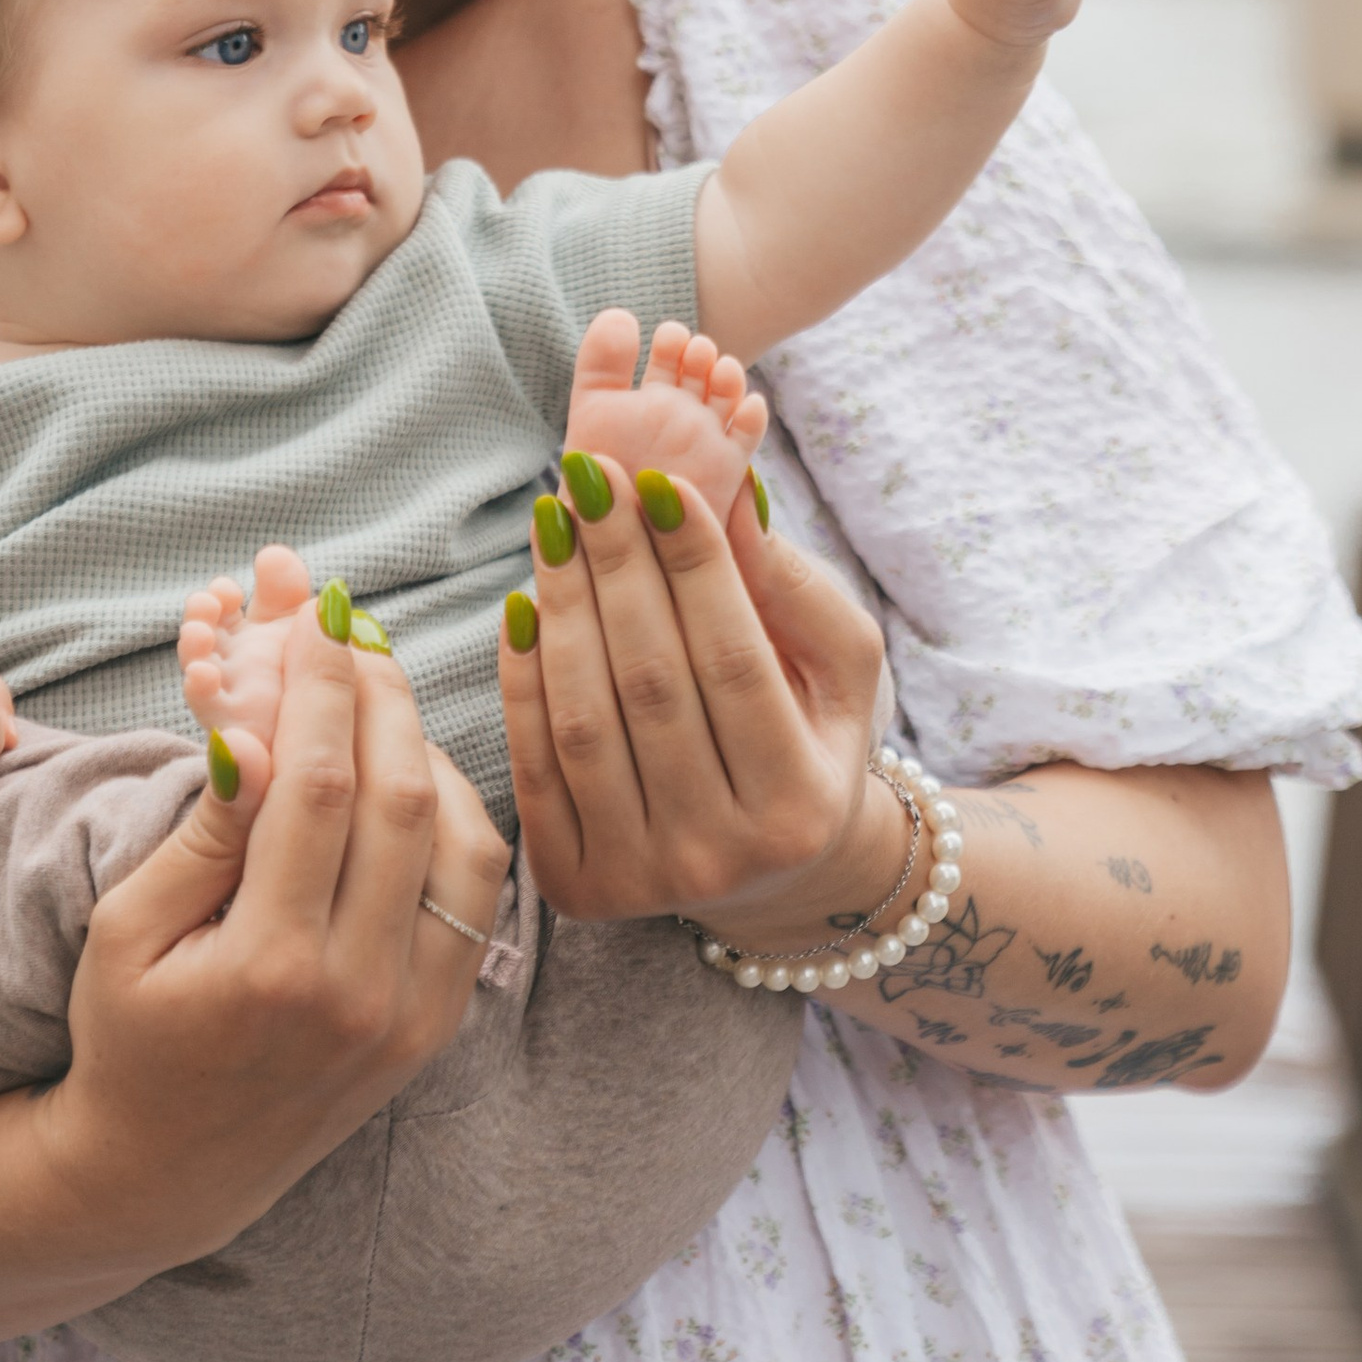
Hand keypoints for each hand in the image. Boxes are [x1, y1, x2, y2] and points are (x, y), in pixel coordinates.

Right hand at [40, 594, 507, 1260]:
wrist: (169, 1170)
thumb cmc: (128, 1035)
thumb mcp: (126, 931)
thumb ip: (201, 833)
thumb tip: (258, 726)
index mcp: (271, 969)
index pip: (319, 786)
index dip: (322, 684)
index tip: (313, 613)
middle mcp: (359, 993)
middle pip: (401, 798)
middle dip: (380, 691)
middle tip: (354, 625)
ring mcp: (411, 1013)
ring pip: (463, 841)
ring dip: (428, 747)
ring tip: (380, 688)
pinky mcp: (437, 1023)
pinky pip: (477, 893)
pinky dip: (456, 815)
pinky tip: (410, 767)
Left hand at [501, 456, 892, 929]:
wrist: (771, 877)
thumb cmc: (810, 743)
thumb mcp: (840, 671)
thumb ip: (797, 590)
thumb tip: (730, 497)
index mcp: (797, 808)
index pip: (733, 659)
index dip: (693, 563)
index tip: (658, 479)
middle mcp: (719, 858)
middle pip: (650, 683)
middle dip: (616, 565)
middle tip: (590, 476)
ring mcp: (639, 879)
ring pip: (583, 720)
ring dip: (561, 606)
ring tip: (556, 521)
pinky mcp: (574, 885)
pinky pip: (533, 762)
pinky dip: (522, 676)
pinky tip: (523, 602)